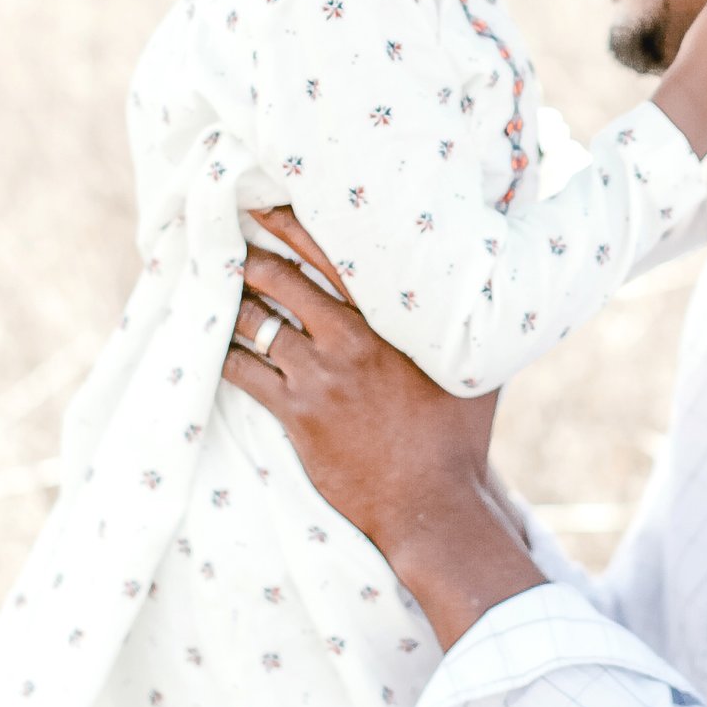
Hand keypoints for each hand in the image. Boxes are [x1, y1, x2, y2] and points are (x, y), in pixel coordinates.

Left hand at [221, 211, 539, 642]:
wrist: (431, 501)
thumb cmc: (459, 437)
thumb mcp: (477, 371)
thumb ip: (471, 329)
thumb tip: (497, 292)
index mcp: (392, 320)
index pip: (334, 256)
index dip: (293, 226)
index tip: (264, 205)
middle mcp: (352, 339)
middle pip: (284, 280)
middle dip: (251, 257)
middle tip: (226, 241)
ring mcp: (321, 376)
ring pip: (257, 323)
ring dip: (232, 304)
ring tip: (214, 289)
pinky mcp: (297, 413)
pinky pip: (244, 372)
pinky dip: (223, 353)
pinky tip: (209, 344)